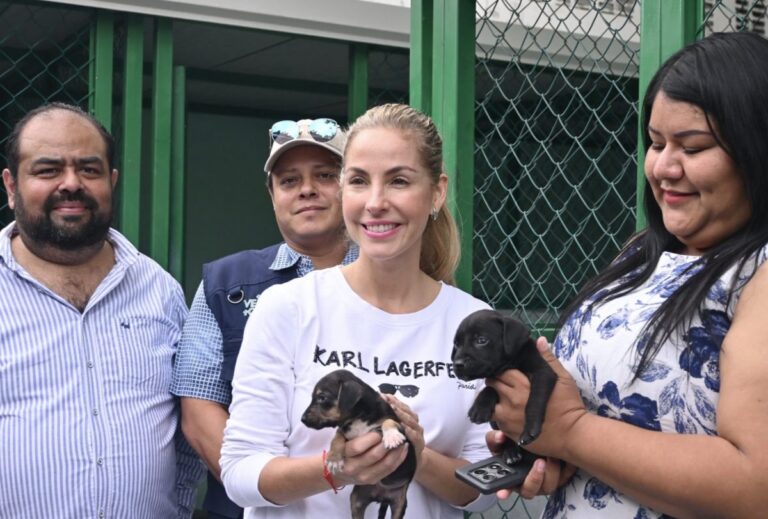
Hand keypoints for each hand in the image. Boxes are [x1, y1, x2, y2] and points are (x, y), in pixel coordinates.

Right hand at [334, 431, 408, 485]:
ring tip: (403, 438)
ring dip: (396, 450)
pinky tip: (404, 448)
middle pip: (374, 455)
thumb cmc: (341, 448)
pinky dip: (399, 458)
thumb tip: (368, 413)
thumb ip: (351, 429)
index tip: (381, 428)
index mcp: (342, 455)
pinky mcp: (374, 480)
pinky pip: (390, 470)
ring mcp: (364, 476)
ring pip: (385, 464)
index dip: (371, 438)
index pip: (358, 447)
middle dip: (387, 442)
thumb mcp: (340, 437)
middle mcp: (353, 468)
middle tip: (396, 431)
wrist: (338, 472)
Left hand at [383, 394, 424, 465]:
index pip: (401, 405)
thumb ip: (386, 419)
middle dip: (396, 404)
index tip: (382, 395)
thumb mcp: (392, 430)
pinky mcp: (419, 444)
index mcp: (407, 416)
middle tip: (386, 400)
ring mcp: (418, 433)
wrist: (413, 460)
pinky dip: (410, 432)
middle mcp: (413, 422)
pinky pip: (415, 437)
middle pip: (406, 410)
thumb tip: (371, 408)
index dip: (392, 399)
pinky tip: (404, 428)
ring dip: (402, 415)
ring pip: (411, 421)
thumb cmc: (399, 443)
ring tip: (394, 409)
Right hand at [485, 430, 576, 499]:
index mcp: (512, 478)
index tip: (502, 493)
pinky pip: (566, 477)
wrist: (536, 443)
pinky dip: (567, 469)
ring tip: (552, 456)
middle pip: (531, 489)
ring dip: (551, 472)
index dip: (504, 491)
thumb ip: (496, 439)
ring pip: (549, 486)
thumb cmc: (515, 446)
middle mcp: (528, 484)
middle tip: (539, 462)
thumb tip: (500, 436)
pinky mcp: (560, 478)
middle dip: (535, 478)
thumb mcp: (502, 442)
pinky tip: (566, 458)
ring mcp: (544, 483)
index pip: (507, 489)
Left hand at [486, 337, 587, 457]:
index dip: (502, 369)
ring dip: (492, 398)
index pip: (501, 371)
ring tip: (502, 398)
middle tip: (503, 382)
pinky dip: (497, 414)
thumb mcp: (562, 378)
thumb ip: (549, 359)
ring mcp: (508, 418)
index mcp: (523, 385)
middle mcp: (511, 400)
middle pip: (492, 384)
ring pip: (488, 402)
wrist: (574, 437)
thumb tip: (539, 340)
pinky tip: (507, 412)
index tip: (506, 370)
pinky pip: (494, 420)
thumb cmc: (570, 405)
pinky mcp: (508, 432)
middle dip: (495, 381)